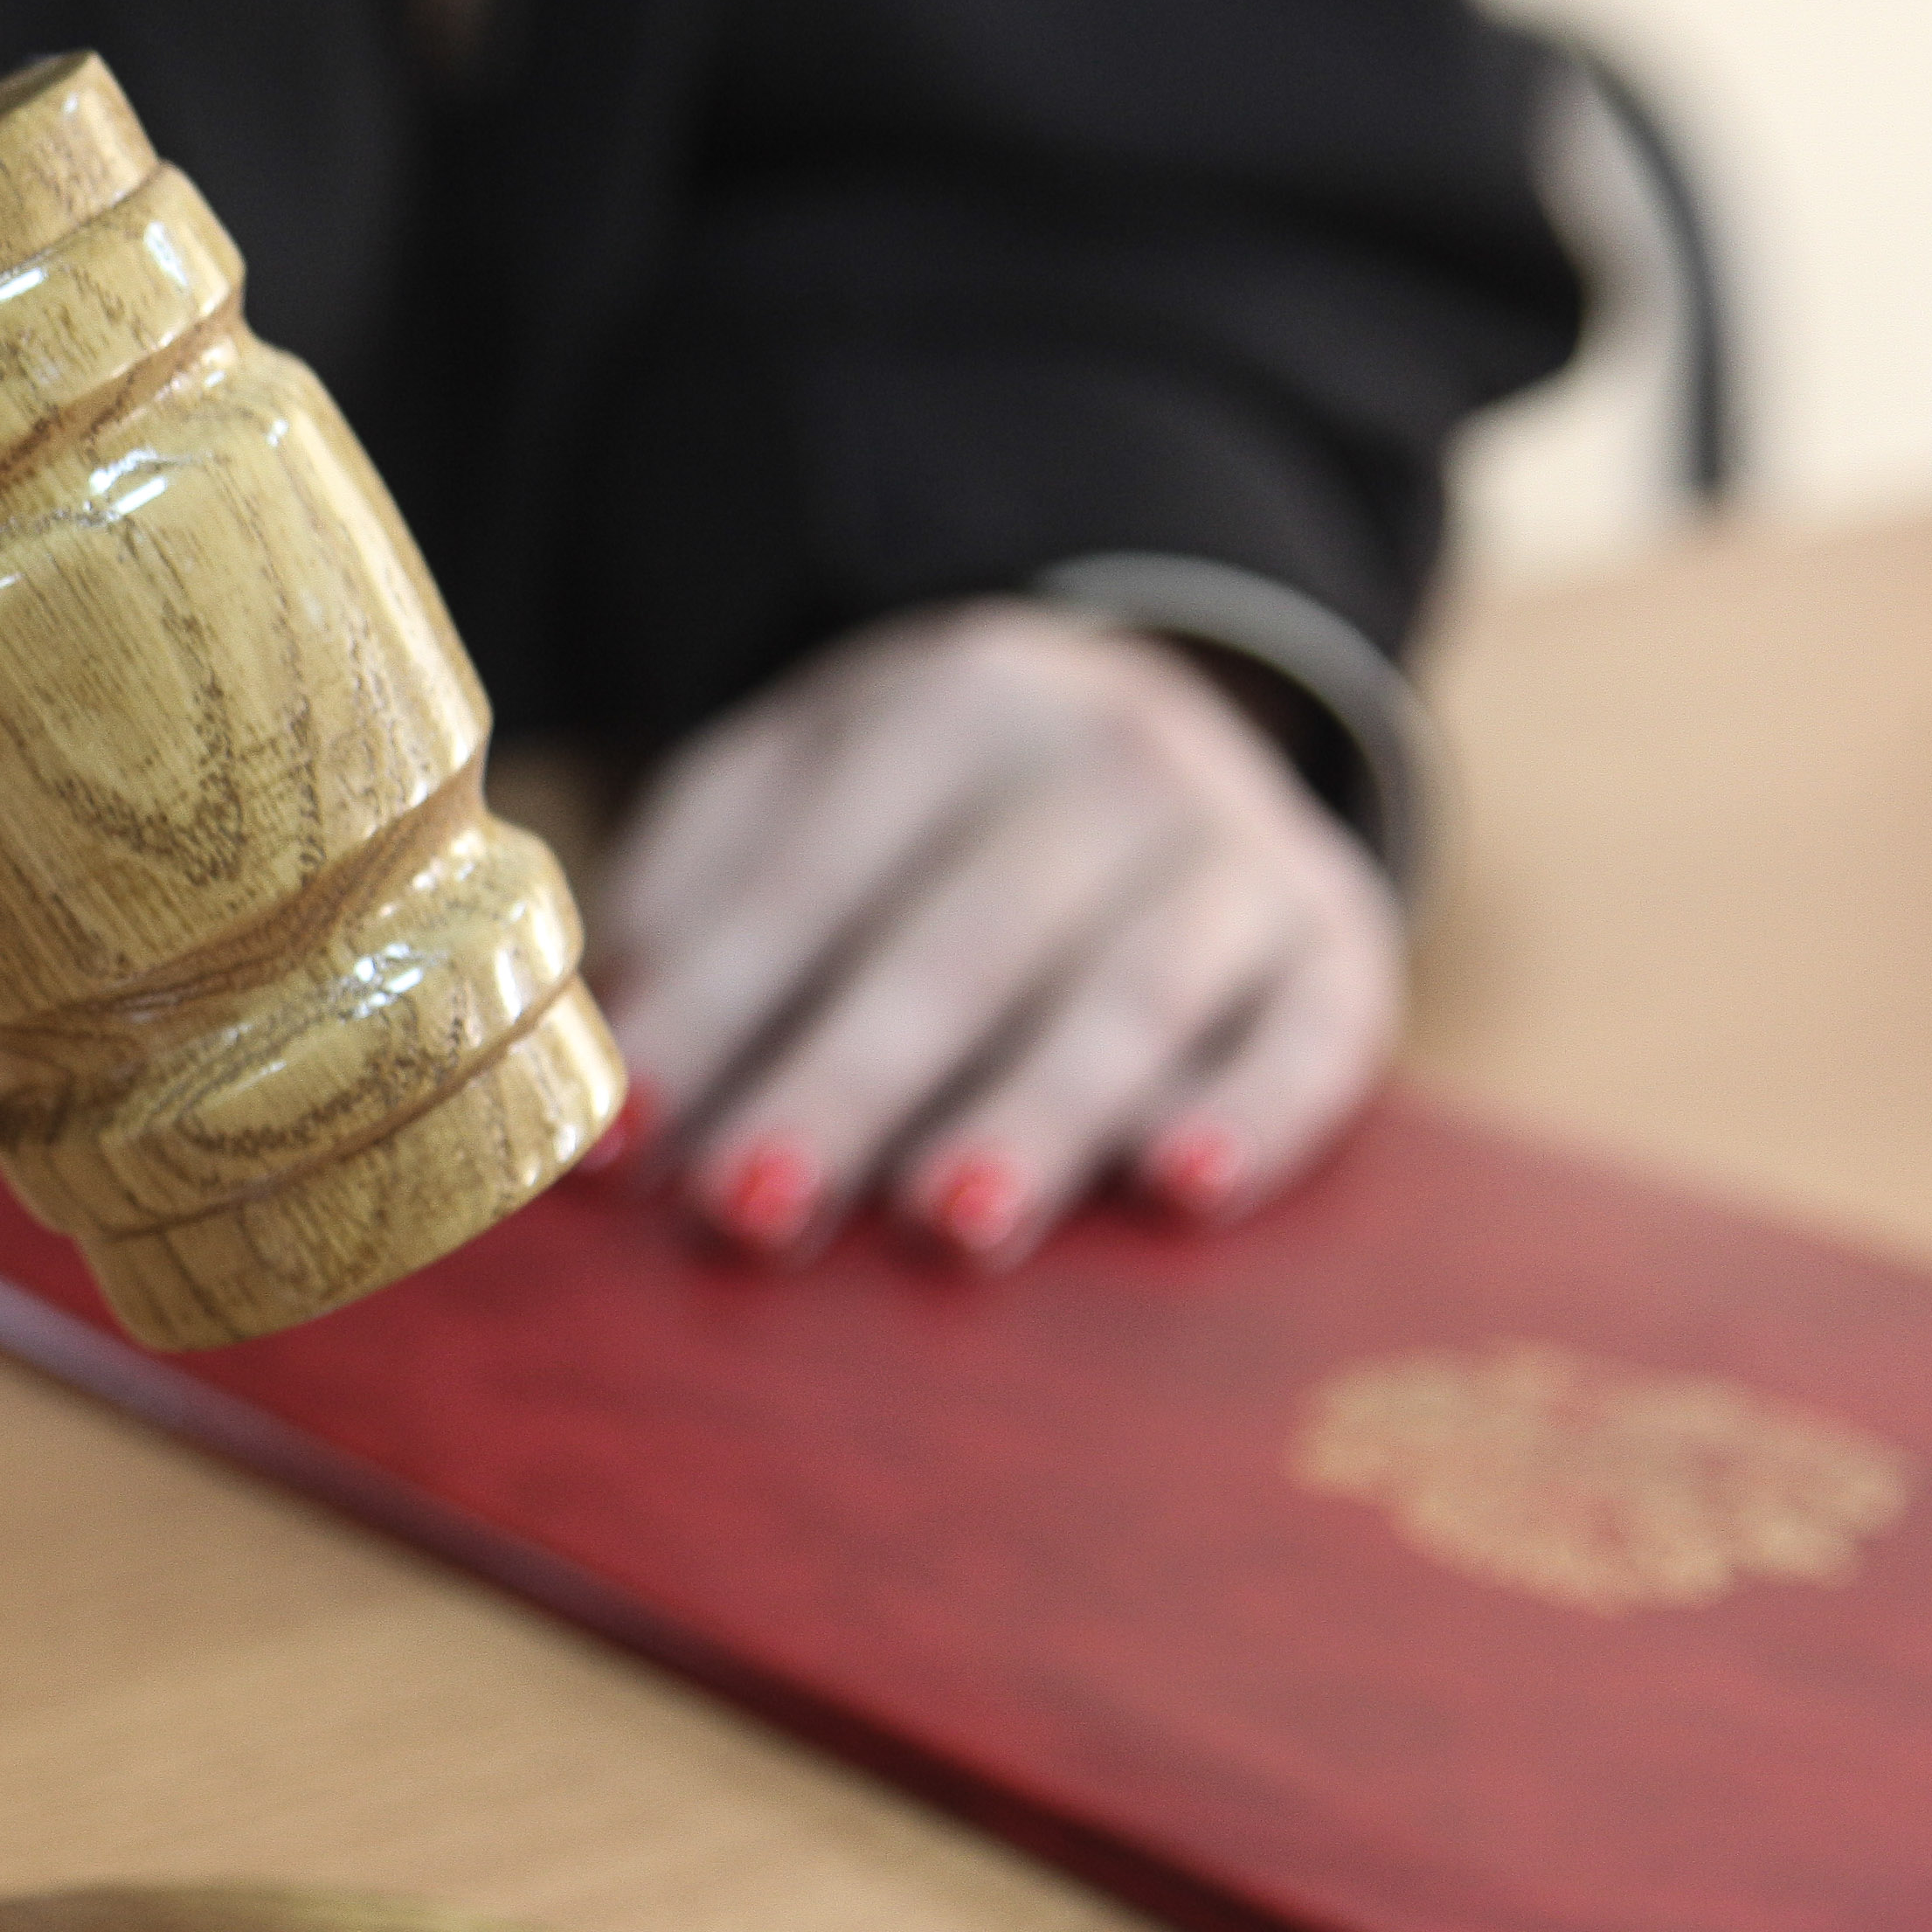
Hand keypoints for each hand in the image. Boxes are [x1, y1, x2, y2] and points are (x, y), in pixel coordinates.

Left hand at [590, 600, 1402, 1264]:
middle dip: (848, 1084)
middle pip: (957, 945)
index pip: (804, 880)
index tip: (623, 1138)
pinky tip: (1184, 1191)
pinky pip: (1313, 1033)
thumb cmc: (911, 812)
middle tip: (751, 1209)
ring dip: (1037, 1113)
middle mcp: (1108, 756)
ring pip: (1130, 992)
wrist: (1149, 715)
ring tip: (950, 1225)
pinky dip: (1257, 1113)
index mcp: (944, 706)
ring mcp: (1237, 846)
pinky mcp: (1337, 938)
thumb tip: (593, 1059)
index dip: (707, 1013)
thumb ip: (690, 904)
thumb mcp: (785, 790)